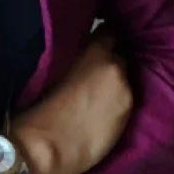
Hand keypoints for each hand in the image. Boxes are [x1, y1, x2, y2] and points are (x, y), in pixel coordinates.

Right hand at [12, 24, 133, 173]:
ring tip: (102, 91)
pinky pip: (126, 96)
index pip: (110, 31)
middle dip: (112, 58)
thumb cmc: (43, 103)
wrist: (51, 142)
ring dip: (116, 79)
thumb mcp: (57, 66)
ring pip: (124, 77)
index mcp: (94, 49)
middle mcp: (115, 64)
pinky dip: (119, 98)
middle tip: (98, 69)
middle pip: (120, 54)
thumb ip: (78, 56)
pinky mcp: (129, 112)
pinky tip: (106, 107)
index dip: (105, 37)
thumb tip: (84, 53)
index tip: (99, 42)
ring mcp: (125, 88)